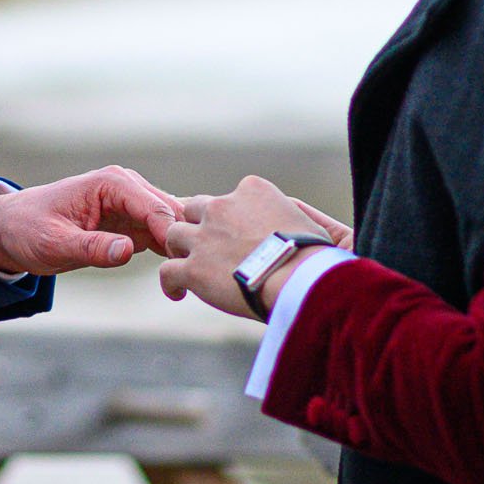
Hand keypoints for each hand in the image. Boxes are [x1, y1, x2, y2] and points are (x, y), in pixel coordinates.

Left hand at [0, 166, 180, 274]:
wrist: (13, 228)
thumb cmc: (28, 230)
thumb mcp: (55, 243)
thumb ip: (91, 247)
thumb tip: (127, 250)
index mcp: (111, 183)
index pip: (156, 207)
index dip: (173, 236)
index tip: (184, 267)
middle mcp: (128, 187)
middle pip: (172, 213)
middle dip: (184, 241)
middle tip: (194, 277)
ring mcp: (132, 204)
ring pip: (172, 224)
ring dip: (181, 248)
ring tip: (189, 280)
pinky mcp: (132, 222)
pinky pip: (162, 235)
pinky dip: (171, 252)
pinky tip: (178, 276)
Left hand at [160, 176, 347, 319]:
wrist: (302, 279)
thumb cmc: (315, 257)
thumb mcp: (305, 221)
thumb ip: (284, 215)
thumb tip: (279, 227)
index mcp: (252, 190)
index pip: (227, 198)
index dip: (226, 218)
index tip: (233, 236)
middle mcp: (223, 206)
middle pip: (195, 209)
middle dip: (197, 227)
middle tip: (204, 248)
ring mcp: (205, 236)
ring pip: (174, 235)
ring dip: (180, 250)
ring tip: (189, 267)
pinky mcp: (194, 267)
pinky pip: (168, 271)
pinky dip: (170, 283)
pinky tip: (179, 293)